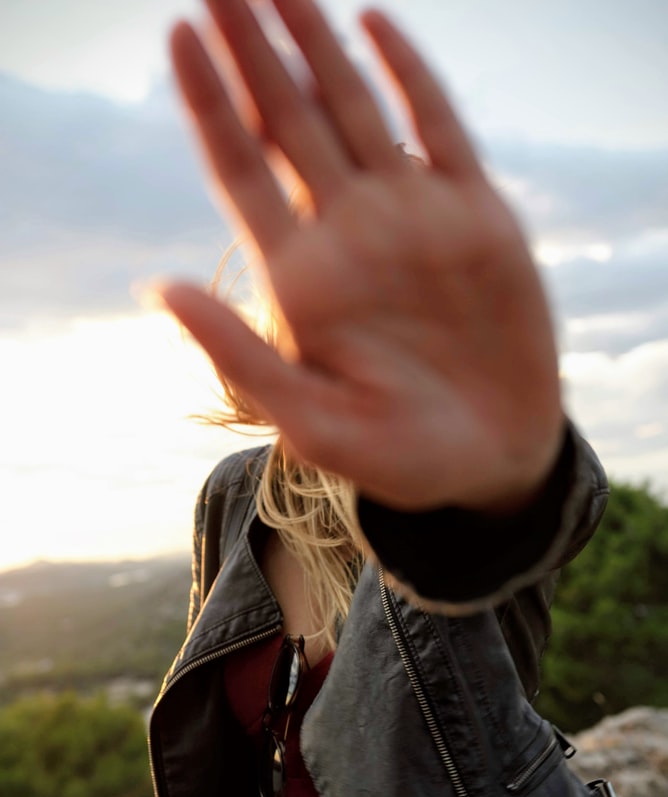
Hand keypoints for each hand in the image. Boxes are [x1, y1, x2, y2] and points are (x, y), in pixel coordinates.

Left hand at [160, 0, 563, 512]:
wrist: (492, 458)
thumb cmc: (398, 455)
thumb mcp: (313, 422)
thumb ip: (241, 356)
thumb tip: (160, 289)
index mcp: (302, 278)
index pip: (242, 172)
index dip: (210, 106)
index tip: (179, 37)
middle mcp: (349, 233)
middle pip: (287, 123)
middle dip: (252, 53)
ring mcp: (411, 217)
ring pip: (353, 109)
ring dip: (316, 45)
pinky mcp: (476, 215)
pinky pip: (438, 127)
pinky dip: (409, 74)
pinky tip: (375, 24)